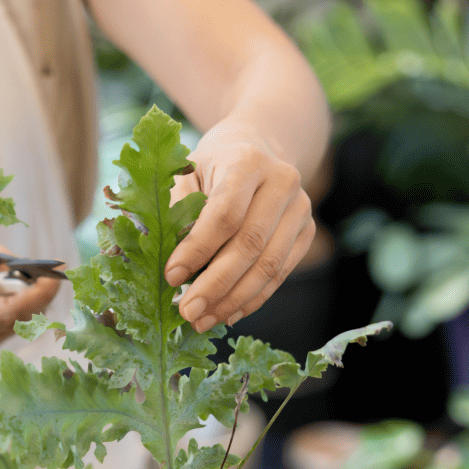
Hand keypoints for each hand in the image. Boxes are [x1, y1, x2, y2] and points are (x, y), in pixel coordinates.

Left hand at [164, 122, 316, 332]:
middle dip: (216, 285)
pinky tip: (227, 314)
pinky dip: (252, 299)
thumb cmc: (209, 166)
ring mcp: (300, 208)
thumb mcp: (185, 175)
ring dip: (234, 300)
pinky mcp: (306, 231)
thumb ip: (175, 212)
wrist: (256, 148)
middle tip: (188, 312)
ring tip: (203, 320)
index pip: (224, 214)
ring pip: (269, 265)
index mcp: (247, 161)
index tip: (171, 276)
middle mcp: (282, 182)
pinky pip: (280, 274)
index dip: (197, 249)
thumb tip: (161, 262)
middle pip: (249, 244)